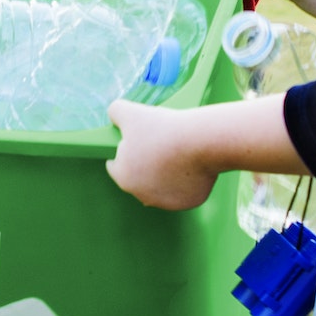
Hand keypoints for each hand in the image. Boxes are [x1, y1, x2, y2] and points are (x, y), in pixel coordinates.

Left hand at [104, 100, 219, 209]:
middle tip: (161, 142)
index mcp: (124, 178)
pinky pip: (185, 190)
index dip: (127, 149)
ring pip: (163, 185)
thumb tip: (114, 115)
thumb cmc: (164, 129)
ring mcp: (168, 202)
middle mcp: (143, 196)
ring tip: (178, 151)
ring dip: (167, 173)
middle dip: (147, 163)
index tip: (140, 139)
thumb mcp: (131, 112)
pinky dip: (188, 179)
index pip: (116, 165)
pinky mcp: (189, 203)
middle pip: (140, 177)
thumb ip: (116, 112)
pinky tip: (192, 162)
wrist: (201, 141)